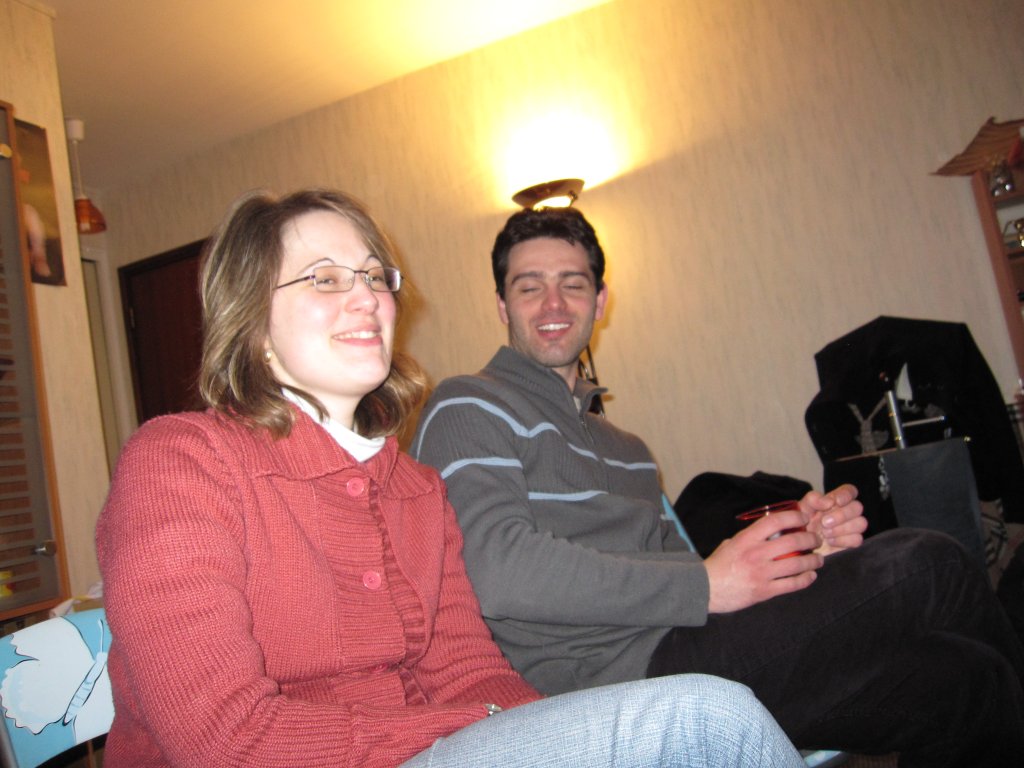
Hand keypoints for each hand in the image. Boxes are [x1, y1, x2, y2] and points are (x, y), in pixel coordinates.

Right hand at [705, 508, 823, 613]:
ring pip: (797, 564)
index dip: (795, 516)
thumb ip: (749, 538)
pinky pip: (792, 584)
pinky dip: (805, 579)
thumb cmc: (717, 566)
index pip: (776, 521)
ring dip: (813, 561)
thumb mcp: (730, 544)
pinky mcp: (765, 591)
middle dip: (811, 539)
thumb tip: (768, 533)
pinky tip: (810, 576)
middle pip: (793, 541)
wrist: (706, 589)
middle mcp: (756, 554)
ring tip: (818, 559)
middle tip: (816, 540)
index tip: (804, 518)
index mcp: (746, 539)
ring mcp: (762, 573)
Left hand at [802, 484, 866, 555]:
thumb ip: (813, 499)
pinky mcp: (852, 542)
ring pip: (861, 523)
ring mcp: (851, 527)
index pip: (850, 491)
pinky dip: (843, 540)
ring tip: (825, 533)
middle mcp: (846, 512)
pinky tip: (830, 541)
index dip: (846, 495)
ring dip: (842, 528)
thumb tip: (830, 501)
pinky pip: (858, 539)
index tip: (836, 502)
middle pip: (858, 507)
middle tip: (824, 522)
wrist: (800, 546)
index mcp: (835, 501)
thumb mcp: (802, 508)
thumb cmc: (801, 524)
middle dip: (842, 515)